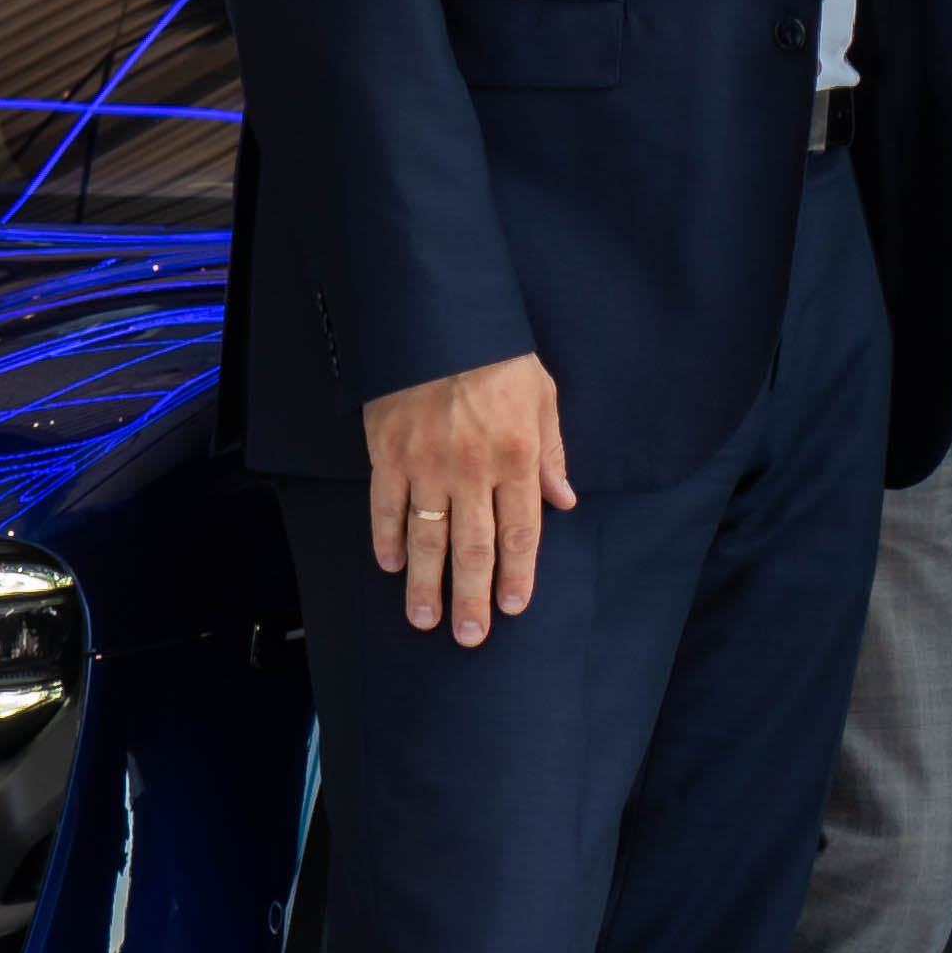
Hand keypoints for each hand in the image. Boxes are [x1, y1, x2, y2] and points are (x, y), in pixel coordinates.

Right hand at [362, 353, 573, 641]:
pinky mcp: (388, 453)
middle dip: (472, 596)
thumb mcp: (542, 395)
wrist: (436, 316)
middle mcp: (473, 468)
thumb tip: (565, 501)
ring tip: (424, 620)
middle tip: (469, 636)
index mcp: (517, 456)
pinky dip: (387, 538)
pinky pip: (386, 506)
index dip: (517, 574)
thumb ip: (552, 453)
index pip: (521, 531)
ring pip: (428, 537)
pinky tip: (391, 566)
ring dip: (426, 583)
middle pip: (474, 547)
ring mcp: (426, 464)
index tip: (513, 607)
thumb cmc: (496, 354)